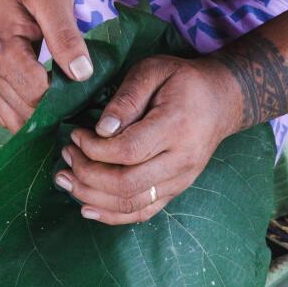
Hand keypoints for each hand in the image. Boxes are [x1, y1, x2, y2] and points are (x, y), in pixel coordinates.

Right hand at [0, 0, 92, 130]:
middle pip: (27, 113)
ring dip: (44, 117)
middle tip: (90, 100)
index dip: (68, 98)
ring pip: (16, 118)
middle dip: (58, 112)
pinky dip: (31, 112)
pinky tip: (54, 101)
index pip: (38, 96)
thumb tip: (82, 74)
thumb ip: (65, 36)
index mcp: (2, 52)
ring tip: (74, 103)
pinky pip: (9, 109)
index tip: (94, 88)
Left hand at [53, 56, 239, 224]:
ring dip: (92, 197)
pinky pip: (143, 213)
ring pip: (131, 204)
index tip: (75, 135)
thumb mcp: (153, 71)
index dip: (94, 149)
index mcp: (175, 127)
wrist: (222, 101)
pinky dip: (112, 216)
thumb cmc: (182, 81)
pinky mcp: (175, 190)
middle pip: (126, 183)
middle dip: (87, 174)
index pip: (128, 151)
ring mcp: (180, 180)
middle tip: (66, 155)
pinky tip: (86, 208)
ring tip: (65, 180)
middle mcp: (181, 160)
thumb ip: (126, 98)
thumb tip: (102, 129)